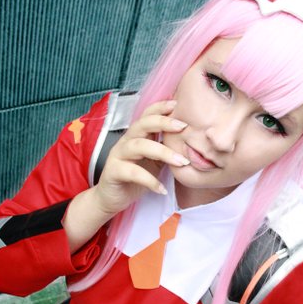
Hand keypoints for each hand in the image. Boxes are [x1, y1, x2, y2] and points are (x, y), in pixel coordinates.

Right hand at [93, 100, 189, 216]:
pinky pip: (132, 173)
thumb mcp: (154, 162)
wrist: (112, 199)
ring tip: (181, 162)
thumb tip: (190, 142)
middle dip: (163, 122)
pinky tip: (162, 189)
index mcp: (137, 137)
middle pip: (142, 125)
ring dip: (162, 152)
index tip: (177, 104)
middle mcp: (126, 142)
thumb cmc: (135, 179)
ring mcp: (118, 156)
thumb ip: (166, 150)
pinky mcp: (113, 172)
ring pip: (138, 146)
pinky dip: (149, 180)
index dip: (160, 107)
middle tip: (183, 126)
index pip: (147, 116)